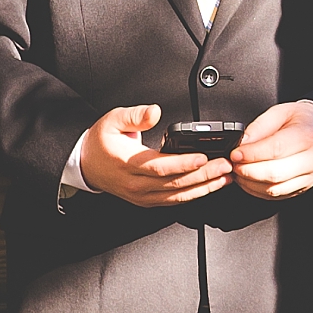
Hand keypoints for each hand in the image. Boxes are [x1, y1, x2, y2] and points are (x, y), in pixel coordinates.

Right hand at [76, 105, 232, 206]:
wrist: (86, 165)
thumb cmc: (101, 142)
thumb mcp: (112, 120)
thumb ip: (135, 115)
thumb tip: (155, 111)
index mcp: (128, 163)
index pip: (160, 166)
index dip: (184, 163)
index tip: (205, 157)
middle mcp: (136, 184)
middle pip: (174, 183)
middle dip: (204, 175)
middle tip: (226, 166)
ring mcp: (141, 195)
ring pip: (177, 196)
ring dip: (204, 188)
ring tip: (225, 178)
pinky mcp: (146, 200)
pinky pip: (173, 201)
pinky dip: (193, 195)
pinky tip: (209, 186)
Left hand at [230, 101, 312, 199]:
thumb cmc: (303, 122)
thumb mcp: (281, 112)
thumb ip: (260, 126)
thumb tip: (243, 143)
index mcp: (308, 136)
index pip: (277, 149)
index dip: (252, 154)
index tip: (236, 153)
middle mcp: (311, 160)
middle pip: (275, 173)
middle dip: (248, 171)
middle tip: (234, 164)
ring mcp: (308, 177)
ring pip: (274, 189)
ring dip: (250, 183)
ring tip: (239, 171)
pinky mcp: (301, 188)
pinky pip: (276, 196)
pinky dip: (257, 191)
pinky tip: (249, 180)